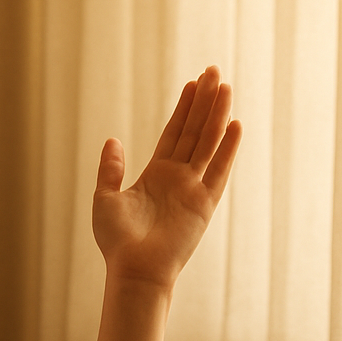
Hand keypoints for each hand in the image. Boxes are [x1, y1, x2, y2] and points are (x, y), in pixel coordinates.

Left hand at [91, 65, 241, 290]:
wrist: (133, 270)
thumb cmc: (117, 241)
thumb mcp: (105, 198)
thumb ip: (111, 169)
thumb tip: (113, 140)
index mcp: (156, 175)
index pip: (174, 133)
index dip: (184, 108)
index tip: (194, 83)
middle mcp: (178, 178)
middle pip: (194, 131)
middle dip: (204, 101)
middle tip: (214, 71)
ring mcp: (193, 189)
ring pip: (208, 142)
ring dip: (217, 114)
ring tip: (225, 86)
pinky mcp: (204, 203)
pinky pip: (219, 170)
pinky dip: (227, 148)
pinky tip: (235, 124)